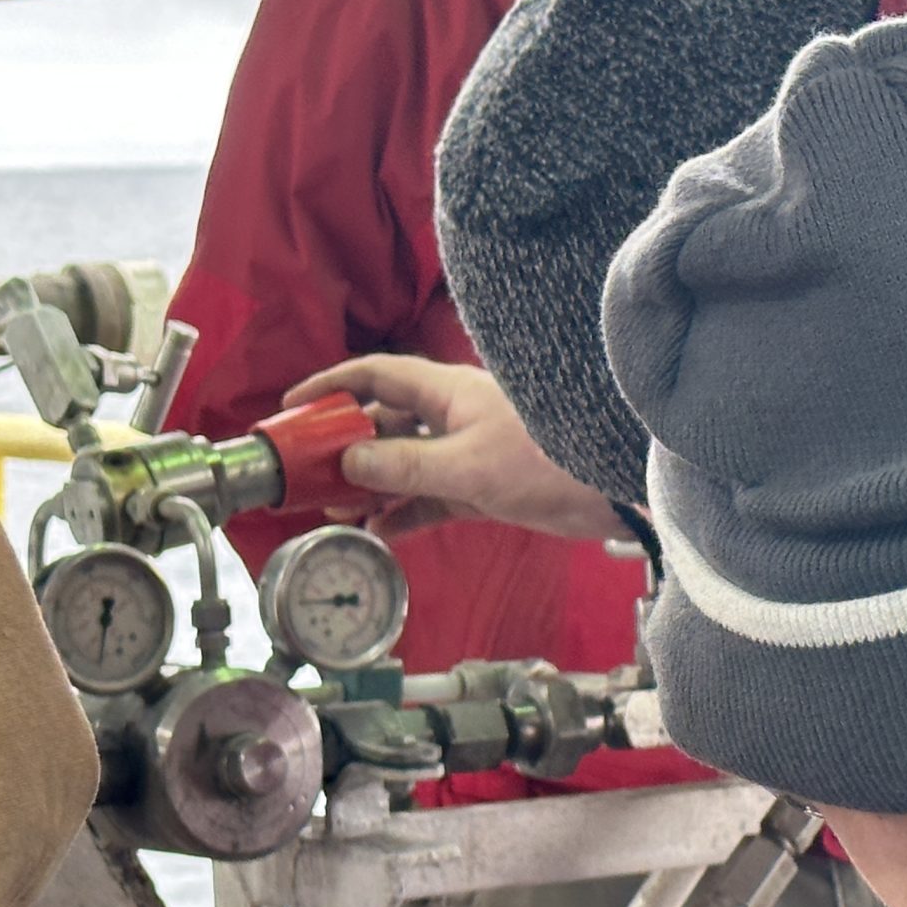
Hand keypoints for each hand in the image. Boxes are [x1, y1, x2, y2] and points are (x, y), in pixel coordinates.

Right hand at [283, 356, 623, 542]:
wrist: (612, 488)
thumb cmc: (549, 460)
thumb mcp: (467, 465)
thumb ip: (404, 466)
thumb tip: (349, 463)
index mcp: (448, 391)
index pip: (376, 374)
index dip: (332, 385)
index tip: (293, 407)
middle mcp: (454, 415)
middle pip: (384, 422)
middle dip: (345, 447)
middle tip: (309, 474)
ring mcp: (469, 451)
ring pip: (404, 463)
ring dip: (371, 485)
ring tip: (337, 510)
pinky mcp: (484, 486)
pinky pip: (430, 496)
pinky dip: (404, 512)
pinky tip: (379, 532)